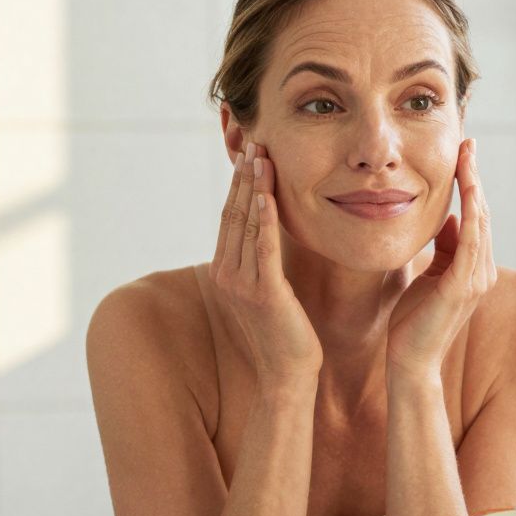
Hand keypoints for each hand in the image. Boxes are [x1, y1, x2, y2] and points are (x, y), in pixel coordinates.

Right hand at [209, 143, 321, 381]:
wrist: (289, 375)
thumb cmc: (286, 334)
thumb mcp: (269, 291)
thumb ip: (263, 262)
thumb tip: (269, 233)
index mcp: (226, 271)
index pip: (231, 216)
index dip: (239, 183)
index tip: (250, 152)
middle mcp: (228, 274)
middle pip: (234, 213)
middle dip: (244, 176)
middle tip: (254, 140)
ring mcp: (242, 284)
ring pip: (246, 225)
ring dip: (255, 188)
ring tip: (261, 156)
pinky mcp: (264, 294)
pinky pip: (263, 249)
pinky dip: (264, 220)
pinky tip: (268, 196)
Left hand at [387, 138, 496, 378]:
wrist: (410, 361)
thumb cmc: (413, 322)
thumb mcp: (428, 275)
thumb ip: (443, 250)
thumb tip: (451, 220)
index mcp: (473, 268)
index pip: (476, 217)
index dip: (470, 184)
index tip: (463, 153)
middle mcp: (482, 271)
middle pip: (483, 213)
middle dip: (474, 176)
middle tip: (467, 143)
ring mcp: (477, 280)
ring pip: (481, 222)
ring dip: (474, 187)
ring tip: (467, 156)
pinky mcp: (464, 287)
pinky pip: (472, 242)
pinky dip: (472, 213)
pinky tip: (467, 191)